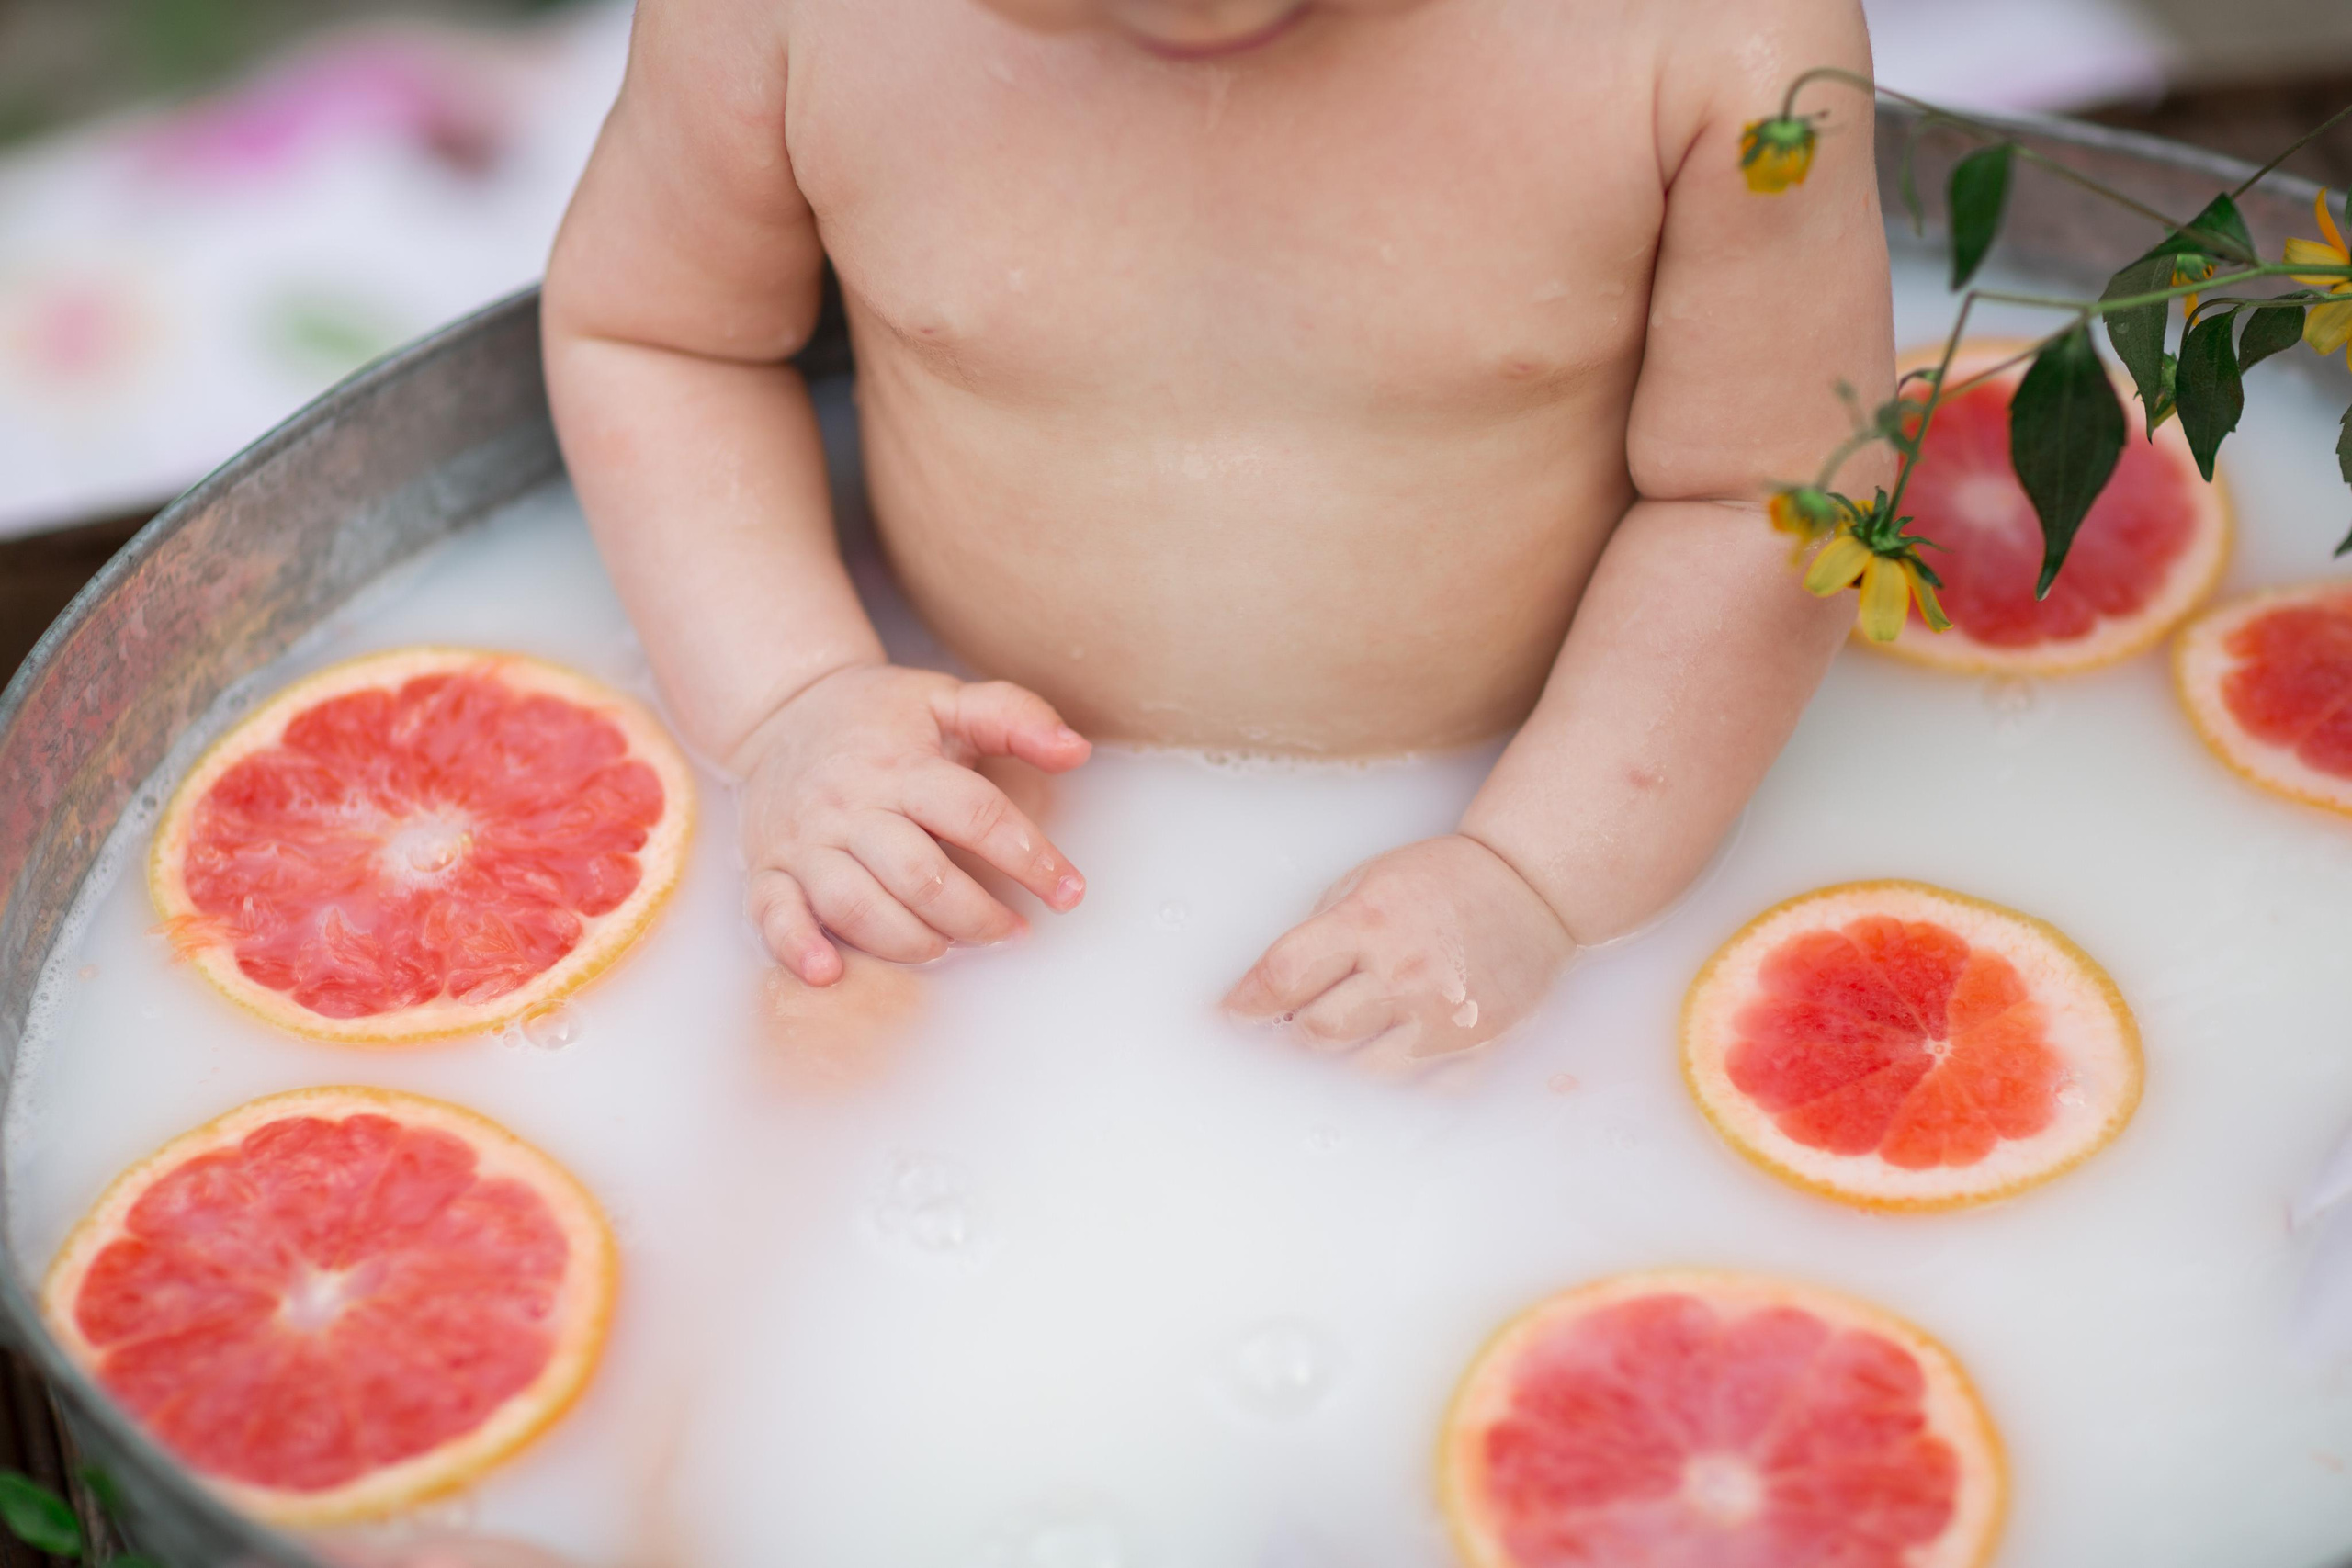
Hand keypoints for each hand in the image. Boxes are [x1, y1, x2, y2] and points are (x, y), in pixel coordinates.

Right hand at [734, 664, 1090, 982]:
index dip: (1030, 858)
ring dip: (910, 940)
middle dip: (976, 915)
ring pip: (857, 906)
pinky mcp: (769, 868)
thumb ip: (1013, 717)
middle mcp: (851, 806)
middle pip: (920, 876)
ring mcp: (806, 841)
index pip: (975, 815)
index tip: (1069, 892)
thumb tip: (1075, 750)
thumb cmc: (878, 717)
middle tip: (1012, 932)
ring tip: (948, 947)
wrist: (783, 711)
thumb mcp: (945, 700)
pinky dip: (799, 947)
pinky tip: (828, 973)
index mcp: (902, 766)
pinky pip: (774, 914)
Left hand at [1224, 835, 1574, 1063]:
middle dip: (1290, 1038)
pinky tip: (1393, 1056)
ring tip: (1341, 1044)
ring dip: (1341, 1064)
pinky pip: (1420, 1094)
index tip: (1228, 1019)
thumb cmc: (1439, 884)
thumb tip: (1261, 996)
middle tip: (1284, 1035)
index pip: (1285, 976)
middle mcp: (1407, 974)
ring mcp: (1446, 1019)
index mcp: (1370, 922)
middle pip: (1317, 1035)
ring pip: (1362, 1075)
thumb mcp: (1366, 884)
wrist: (1530, 890)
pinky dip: (1398, 1082)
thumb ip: (1317, 938)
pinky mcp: (1480, 1050)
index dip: (1245, 1004)